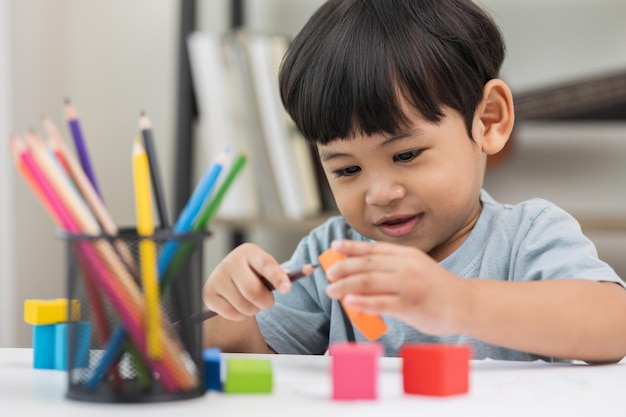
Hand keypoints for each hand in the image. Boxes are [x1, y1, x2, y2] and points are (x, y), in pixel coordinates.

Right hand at [202, 243, 291, 320]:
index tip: (287, 289)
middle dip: (266, 302)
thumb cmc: (252, 273)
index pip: (265, 264)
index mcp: (249, 252)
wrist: (227, 280)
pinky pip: (233, 314)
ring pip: (244, 306)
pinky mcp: (209, 294)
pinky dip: (240, 316)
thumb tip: (295, 277)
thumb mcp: (265, 268)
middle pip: (253, 291)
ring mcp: (217, 277)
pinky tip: (238, 305)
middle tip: (268, 302)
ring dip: (253, 309)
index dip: (277, 277)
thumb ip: (278, 273)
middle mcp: (230, 262)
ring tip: (251, 302)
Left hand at [324, 240, 469, 334]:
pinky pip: (380, 303)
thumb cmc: (437, 288)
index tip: (334, 247)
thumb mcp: (417, 267)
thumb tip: (361, 273)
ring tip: (331, 289)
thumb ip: (393, 267)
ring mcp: (408, 285)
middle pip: (366, 264)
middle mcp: (407, 266)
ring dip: (346, 285)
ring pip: (368, 282)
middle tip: (329, 274)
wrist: (466, 304)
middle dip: (343, 268)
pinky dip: (362, 302)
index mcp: (407, 255)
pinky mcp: (410, 305)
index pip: (373, 249)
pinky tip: (349, 301)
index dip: (351, 248)